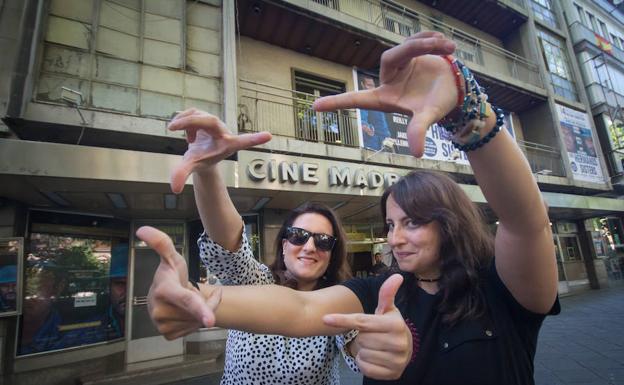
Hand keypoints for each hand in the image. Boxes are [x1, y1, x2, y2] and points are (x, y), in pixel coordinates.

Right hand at [136, 226, 221, 339]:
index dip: (200, 308)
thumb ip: (162, 243)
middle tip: (198, 290)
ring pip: (197, 322)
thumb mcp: (172, 257)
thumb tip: (142, 229)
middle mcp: (159, 310)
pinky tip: (185, 313)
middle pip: (199, 311)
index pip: (186, 299)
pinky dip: (195, 322)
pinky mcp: (167, 334)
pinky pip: (191, 330)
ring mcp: (161, 324)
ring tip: (190, 301)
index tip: (211, 320)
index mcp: (164, 290)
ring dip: (201, 312)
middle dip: (207, 302)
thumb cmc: (173, 273)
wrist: (167, 295)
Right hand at [167, 109, 271, 192]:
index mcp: (228, 145)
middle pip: (209, 121)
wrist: (201, 153)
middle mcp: (224, 131)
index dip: (254, 139)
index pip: (243, 142)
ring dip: (182, 122)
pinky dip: (182, 120)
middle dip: (188, 122)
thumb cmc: (202, 160)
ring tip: (177, 132)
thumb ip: (183, 175)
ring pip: (198, 114)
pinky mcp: (207, 115)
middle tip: (171, 127)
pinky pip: (192, 113)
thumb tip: (175, 188)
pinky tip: (184, 130)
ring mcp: (216, 122)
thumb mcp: (192, 167)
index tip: (269, 136)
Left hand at [314, 32, 456, 156]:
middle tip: (444, 46)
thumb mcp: (428, 116)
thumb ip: (418, 131)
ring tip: (451, 48)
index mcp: (385, 97)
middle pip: (390, 56)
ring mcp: (398, 64)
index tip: (315, 107)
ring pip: (405, 45)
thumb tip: (416, 154)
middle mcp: (388, 79)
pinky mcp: (408, 51)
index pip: (357, 99)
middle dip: (418, 47)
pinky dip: (429, 37)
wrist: (457, 89)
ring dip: (428, 42)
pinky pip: (413, 37)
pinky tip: (443, 41)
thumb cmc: (439, 104)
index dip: (337, 102)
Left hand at [323, 274, 411, 379]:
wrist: (406, 349)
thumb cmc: (390, 326)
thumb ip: (386, 294)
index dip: (343, 320)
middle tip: (371, 335)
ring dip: (362, 350)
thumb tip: (397, 276)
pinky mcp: (393, 374)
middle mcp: (399, 343)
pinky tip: (374, 357)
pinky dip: (364, 363)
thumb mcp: (387, 310)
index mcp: (396, 324)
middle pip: (361, 338)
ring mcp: (397, 360)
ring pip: (361, 354)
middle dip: (361, 336)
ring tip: (374, 346)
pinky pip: (364, 368)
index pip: (362, 322)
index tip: (325, 318)